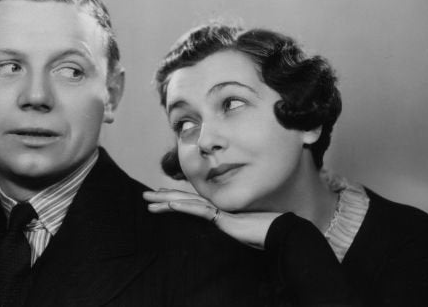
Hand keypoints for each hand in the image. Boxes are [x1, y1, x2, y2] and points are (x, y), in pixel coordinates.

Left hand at [144, 189, 281, 249]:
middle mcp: (217, 205)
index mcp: (219, 209)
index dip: (176, 198)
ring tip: (149, 200)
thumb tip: (227, 224)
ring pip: (187, 202)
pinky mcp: (222, 217)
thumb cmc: (265, 231)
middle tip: (146, 196)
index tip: (162, 197)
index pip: (192, 202)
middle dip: (164, 197)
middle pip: (185, 199)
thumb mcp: (243, 229)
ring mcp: (219, 209)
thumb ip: (233, 224)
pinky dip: (184, 206)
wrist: (281, 231)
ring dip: (166, 201)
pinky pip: (199, 211)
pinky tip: (170, 205)